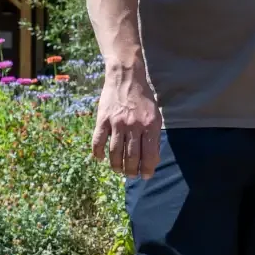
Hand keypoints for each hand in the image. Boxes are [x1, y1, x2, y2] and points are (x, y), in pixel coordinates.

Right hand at [92, 64, 162, 179]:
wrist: (126, 78)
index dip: (148, 168)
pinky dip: (98, 153)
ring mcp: (117, 123)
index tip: (146, 176)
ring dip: (116, 165)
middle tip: (131, 176)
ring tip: (118, 170)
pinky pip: (98, 141)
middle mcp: (134, 126)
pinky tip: (100, 159)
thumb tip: (152, 157)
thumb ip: (154, 135)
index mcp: (150, 126)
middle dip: (131, 170)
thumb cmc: (144, 99)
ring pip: (115, 152)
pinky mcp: (103, 119)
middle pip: (131, 156)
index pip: (150, 154)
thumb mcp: (156, 115)